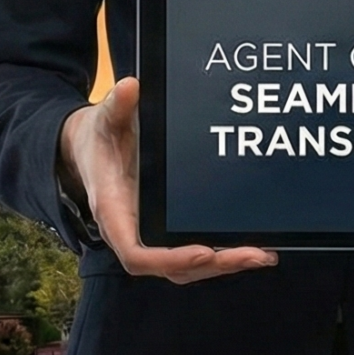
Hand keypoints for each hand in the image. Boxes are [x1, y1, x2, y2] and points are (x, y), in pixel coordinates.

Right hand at [60, 77, 277, 283]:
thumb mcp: (104, 118)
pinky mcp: (166, 229)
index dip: (169, 259)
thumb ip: (115, 106)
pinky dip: (223, 255)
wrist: (91, 147)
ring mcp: (151, 233)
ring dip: (225, 265)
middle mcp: (133, 231)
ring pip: (187, 266)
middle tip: (254, 255)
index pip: (137, 253)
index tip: (204, 252)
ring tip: (262, 255)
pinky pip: (195, 252)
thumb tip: (130, 87)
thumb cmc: (99, 137)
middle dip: (215, 265)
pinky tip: (255, 248)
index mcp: (114, 210)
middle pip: (172, 267)